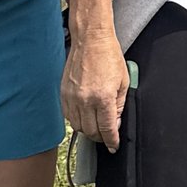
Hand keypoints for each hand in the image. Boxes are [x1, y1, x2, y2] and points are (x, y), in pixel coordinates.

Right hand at [62, 26, 131, 151]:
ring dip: (88, 130)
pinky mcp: (64, 93)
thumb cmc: (109, 56)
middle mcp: (86, 100)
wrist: (91, 40)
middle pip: (91, 132)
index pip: (107, 129)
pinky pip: (68, 116)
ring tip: (96, 126)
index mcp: (103, 97)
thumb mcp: (123, 82)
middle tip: (107, 135)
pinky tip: (85, 116)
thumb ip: (119, 106)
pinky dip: (77, 121)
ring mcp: (72, 97)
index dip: (112, 141)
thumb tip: (115, 123)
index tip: (113, 146)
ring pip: (78, 127)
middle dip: (100, 137)